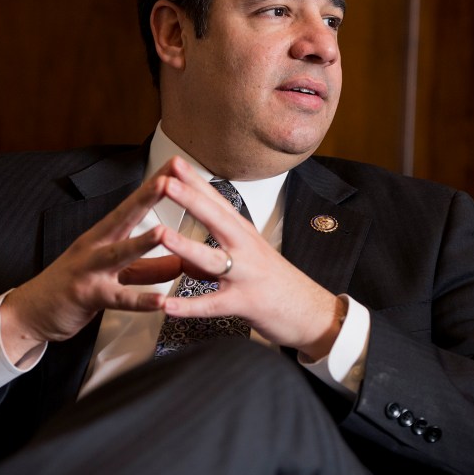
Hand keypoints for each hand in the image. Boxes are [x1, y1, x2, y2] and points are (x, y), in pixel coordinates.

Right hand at [0, 164, 183, 362]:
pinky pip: (117, 299)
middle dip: (146, 197)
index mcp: (103, 236)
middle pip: (124, 217)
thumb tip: (181, 262)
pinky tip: (160, 301)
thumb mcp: (115, 274)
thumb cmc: (72, 288)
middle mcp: (95, 247)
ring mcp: (89, 270)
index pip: (132, 206)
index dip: (152, 186)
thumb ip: (148, 270)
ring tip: (163, 232)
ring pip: (118, 254)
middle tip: (168, 179)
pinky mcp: (87, 296)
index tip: (174, 165)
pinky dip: (139, 300)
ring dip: (141, 242)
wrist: (31, 312)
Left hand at [158, 156, 346, 359]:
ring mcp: (244, 275)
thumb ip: (216, 251)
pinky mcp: (243, 303)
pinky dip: (188, 306)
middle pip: (216, 219)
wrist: (311, 311)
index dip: (196, 182)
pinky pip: (211, 305)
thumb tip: (184, 256)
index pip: (217, 201)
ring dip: (186, 246)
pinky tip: (166, 305)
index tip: (175, 163)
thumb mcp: (249, 256)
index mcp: (244, 234)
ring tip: (161, 235)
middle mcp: (245, 249)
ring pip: (212, 259)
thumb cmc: (277, 282)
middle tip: (166, 181)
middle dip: (190, 199)